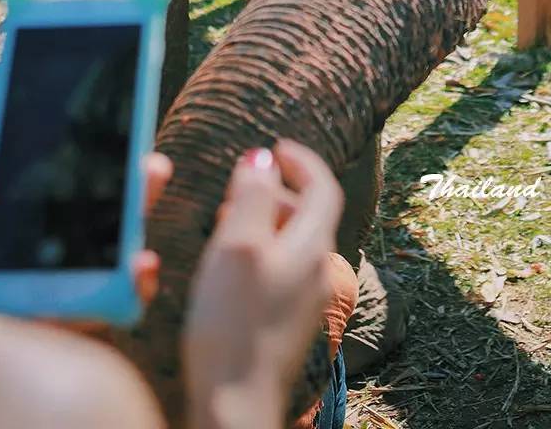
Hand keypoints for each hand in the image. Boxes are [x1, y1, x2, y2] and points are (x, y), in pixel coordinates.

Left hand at [0, 123, 172, 308]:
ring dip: (142, 238)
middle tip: (155, 167)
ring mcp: (63, 292)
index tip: (129, 140)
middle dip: (138, 193)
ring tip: (150, 209)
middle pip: (107, 221)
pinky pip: (109, 308)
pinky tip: (140, 269)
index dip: (107, 169)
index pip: (78, 193)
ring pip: (117, 261)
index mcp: (30, 231)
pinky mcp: (64, 324)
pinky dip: (133, 289)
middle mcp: (54, 259)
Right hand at [181, 140, 342, 428]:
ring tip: (227, 221)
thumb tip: (262, 158)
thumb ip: (252, 195)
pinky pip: (284, 270)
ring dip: (266, 221)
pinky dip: (263, 252)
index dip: (302, 161)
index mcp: (314, 246)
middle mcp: (320, 271)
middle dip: (277, 190)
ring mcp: (309, 300)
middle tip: (240, 184)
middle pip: (310, 213)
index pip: (323, 187)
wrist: (237, 403)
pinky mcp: (290, 323)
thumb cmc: (233, 323)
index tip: (276, 147)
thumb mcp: (237, 243)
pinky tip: (232, 266)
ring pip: (294, 242)